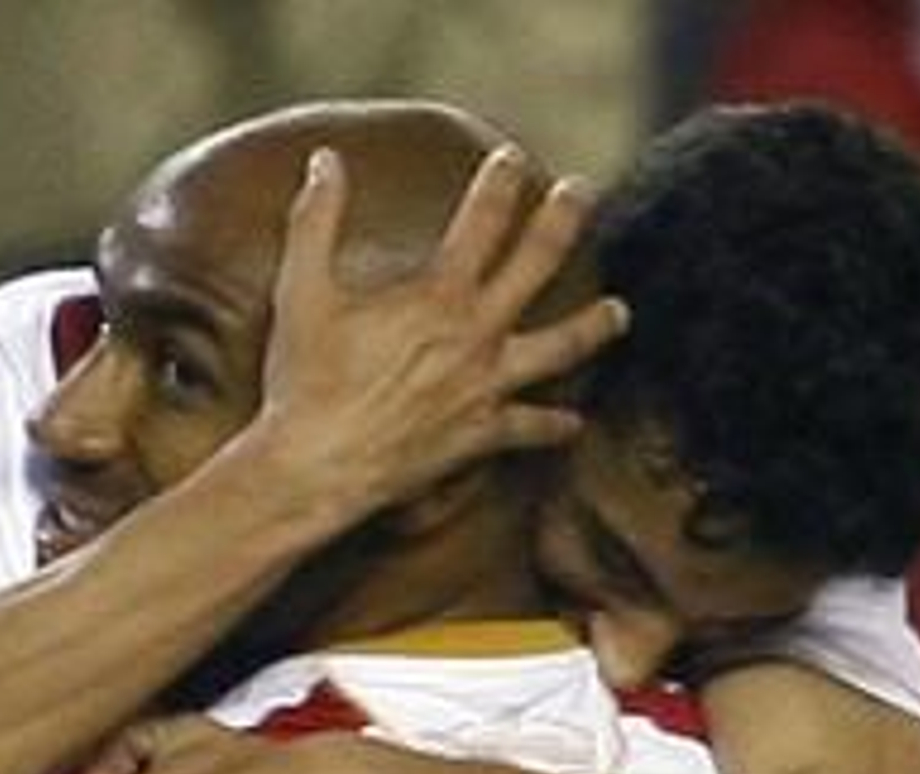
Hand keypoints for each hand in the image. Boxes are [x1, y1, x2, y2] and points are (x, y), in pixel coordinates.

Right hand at [256, 145, 627, 519]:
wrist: (317, 467)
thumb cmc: (305, 382)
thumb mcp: (301, 290)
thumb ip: (316, 220)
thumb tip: (325, 161)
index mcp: (437, 295)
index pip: (482, 220)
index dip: (499, 182)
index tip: (511, 158)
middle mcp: (475, 336)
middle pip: (537, 265)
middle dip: (563, 221)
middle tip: (582, 194)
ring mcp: (486, 388)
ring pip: (559, 349)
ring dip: (593, 327)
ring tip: (618, 312)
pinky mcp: (481, 436)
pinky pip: (530, 429)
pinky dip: (555, 427)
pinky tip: (575, 425)